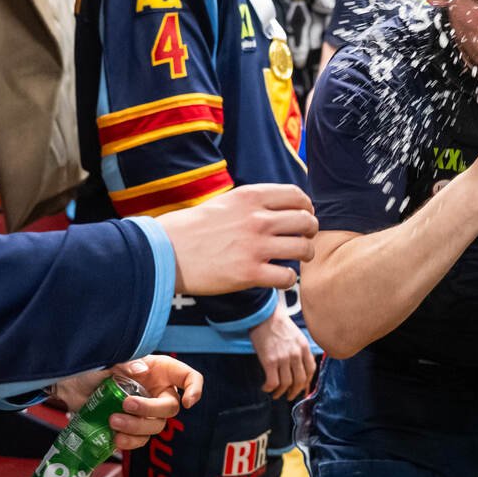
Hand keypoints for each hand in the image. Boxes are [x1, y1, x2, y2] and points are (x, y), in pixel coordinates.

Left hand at [51, 356, 203, 452]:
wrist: (70, 386)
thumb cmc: (93, 368)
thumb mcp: (108, 361)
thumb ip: (125, 362)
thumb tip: (142, 368)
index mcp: (158, 370)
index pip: (188, 377)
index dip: (195, 388)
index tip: (187, 402)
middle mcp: (156, 391)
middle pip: (170, 407)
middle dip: (150, 409)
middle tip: (126, 404)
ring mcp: (145, 411)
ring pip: (155, 426)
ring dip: (136, 427)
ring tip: (113, 421)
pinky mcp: (132, 427)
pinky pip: (141, 440)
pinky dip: (130, 441)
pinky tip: (115, 438)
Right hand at [155, 184, 316, 294]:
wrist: (166, 252)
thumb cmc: (194, 228)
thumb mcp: (226, 203)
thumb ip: (255, 204)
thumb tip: (284, 209)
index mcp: (251, 197)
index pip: (297, 197)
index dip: (307, 208)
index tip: (304, 217)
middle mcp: (257, 219)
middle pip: (306, 222)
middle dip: (310, 232)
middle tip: (304, 241)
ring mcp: (255, 247)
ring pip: (303, 249)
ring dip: (305, 256)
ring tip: (296, 260)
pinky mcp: (249, 274)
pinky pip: (287, 277)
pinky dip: (288, 279)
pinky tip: (278, 277)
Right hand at [249, 308, 314, 398]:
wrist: (264, 315)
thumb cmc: (277, 323)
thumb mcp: (296, 334)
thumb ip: (299, 349)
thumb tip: (298, 364)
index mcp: (304, 347)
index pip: (311, 371)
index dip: (307, 383)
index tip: (302, 388)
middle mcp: (296, 354)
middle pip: (300, 381)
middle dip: (294, 392)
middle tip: (289, 395)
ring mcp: (283, 358)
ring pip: (286, 384)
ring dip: (280, 392)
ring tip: (276, 394)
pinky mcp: (270, 361)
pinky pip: (273, 382)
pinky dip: (269, 388)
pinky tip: (266, 387)